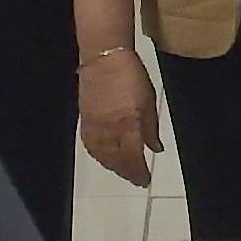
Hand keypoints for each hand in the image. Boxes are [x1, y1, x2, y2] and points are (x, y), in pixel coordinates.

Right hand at [77, 48, 161, 187]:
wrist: (104, 59)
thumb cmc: (132, 76)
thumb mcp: (149, 101)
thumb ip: (151, 129)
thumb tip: (156, 149)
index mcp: (127, 125)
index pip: (133, 157)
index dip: (139, 172)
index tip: (145, 181)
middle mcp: (109, 130)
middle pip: (116, 160)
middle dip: (126, 172)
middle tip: (135, 179)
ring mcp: (94, 126)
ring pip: (101, 155)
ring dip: (112, 166)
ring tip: (122, 171)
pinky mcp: (84, 120)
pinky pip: (90, 145)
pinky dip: (98, 155)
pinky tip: (104, 157)